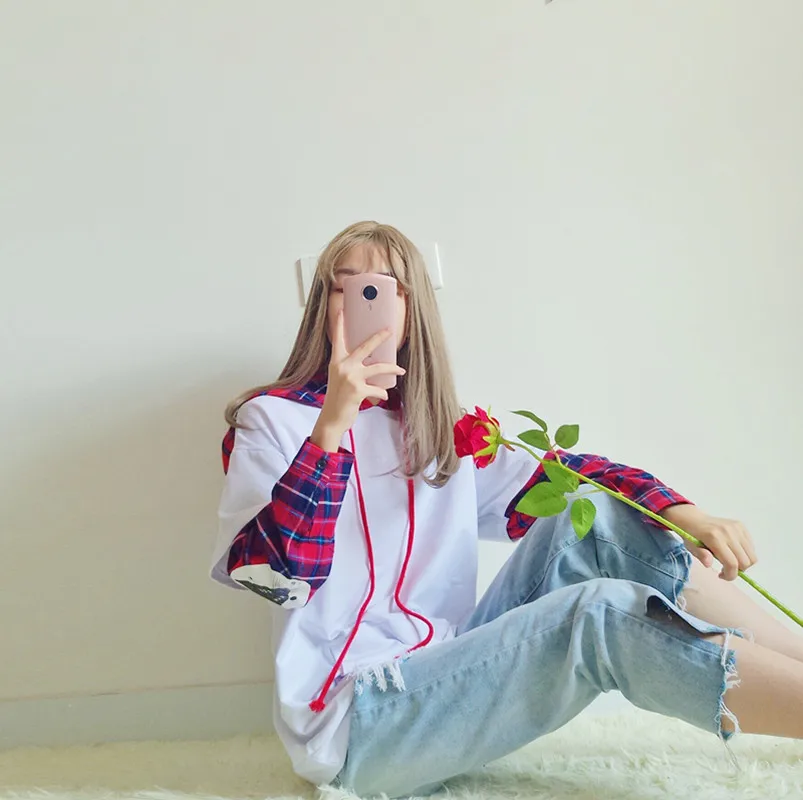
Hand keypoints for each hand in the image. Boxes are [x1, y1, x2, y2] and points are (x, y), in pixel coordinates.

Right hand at [311, 310, 404, 450]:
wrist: (331, 418)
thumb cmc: (338, 399)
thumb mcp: (340, 379)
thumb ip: (351, 368)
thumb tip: (371, 362)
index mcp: (336, 362)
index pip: (338, 339)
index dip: (339, 324)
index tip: (342, 310)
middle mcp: (343, 367)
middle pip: (365, 347)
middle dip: (379, 337)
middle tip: (390, 330)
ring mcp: (350, 378)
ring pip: (378, 367)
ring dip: (392, 369)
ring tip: (400, 370)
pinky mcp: (358, 390)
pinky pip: (378, 389)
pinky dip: (382, 393)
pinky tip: (382, 396)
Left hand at [662, 504, 757, 580]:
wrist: (694, 520)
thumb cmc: (692, 536)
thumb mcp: (691, 548)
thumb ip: (701, 556)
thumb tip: (708, 564)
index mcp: (714, 538)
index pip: (732, 563)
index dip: (730, 575)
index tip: (722, 576)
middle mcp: (728, 532)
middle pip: (745, 561)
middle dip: (737, 570)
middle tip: (726, 569)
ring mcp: (736, 527)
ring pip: (751, 555)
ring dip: (743, 563)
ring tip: (730, 560)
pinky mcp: (741, 526)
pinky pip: (751, 547)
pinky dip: (745, 553)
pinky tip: (733, 551)